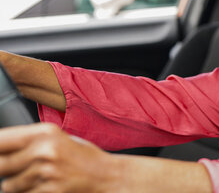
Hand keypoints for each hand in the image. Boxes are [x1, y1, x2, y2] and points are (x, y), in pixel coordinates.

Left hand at [0, 123, 119, 192]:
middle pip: (0, 164)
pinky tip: (43, 187)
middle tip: (18, 168)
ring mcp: (46, 173)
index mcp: (46, 132)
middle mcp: (44, 150)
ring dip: (16, 185)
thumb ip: (29, 142)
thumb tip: (1, 149)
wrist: (107, 176)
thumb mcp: (58, 139)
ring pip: (8, 186)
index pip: (1, 140)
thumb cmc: (83, 157)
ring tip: (37, 178)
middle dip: (5, 169)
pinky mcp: (49, 191)